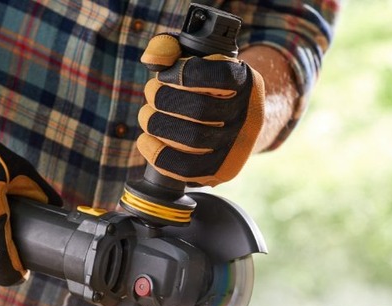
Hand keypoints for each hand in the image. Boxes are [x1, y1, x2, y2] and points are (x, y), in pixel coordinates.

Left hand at [137, 34, 265, 186]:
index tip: (164, 74)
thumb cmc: (208, 87)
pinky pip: (187, 169)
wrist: (238, 122)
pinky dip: (159, 154)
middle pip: (199, 109)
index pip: (217, 75)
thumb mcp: (197, 60)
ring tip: (147, 116)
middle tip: (151, 94)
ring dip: (158, 126)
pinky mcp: (221, 170)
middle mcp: (245, 114)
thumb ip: (170, 49)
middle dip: (163, 100)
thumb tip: (153, 59)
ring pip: (192, 140)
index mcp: (243, 81)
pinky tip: (146, 141)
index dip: (182, 74)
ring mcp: (235, 146)